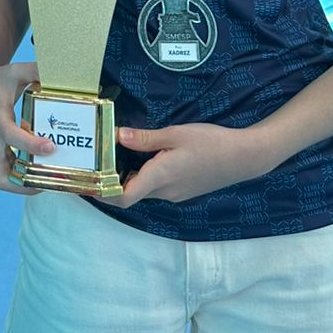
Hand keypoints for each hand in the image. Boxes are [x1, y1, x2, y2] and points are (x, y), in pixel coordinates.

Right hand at [0, 58, 51, 193]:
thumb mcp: (17, 71)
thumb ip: (38, 71)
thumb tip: (62, 74)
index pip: (11, 137)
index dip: (31, 145)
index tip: (51, 146)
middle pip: (2, 175)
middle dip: (26, 183)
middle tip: (52, 179)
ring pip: (3, 180)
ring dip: (26, 185)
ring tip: (52, 180)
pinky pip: (7, 174)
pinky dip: (23, 178)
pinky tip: (44, 172)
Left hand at [99, 122, 270, 208]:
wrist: (244, 158)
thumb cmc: (211, 143)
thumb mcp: (176, 134)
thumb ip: (146, 138)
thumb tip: (118, 136)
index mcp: (160, 178)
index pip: (123, 198)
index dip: (102, 193)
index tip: (88, 180)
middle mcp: (165, 192)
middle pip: (129, 194)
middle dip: (111, 182)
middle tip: (95, 162)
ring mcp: (175, 193)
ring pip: (143, 190)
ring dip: (127, 179)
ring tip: (113, 156)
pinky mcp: (182, 190)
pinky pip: (156, 187)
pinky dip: (143, 177)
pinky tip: (141, 158)